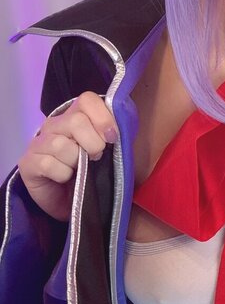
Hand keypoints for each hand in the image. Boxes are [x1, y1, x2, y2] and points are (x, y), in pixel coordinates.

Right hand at [17, 92, 118, 222]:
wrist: (72, 203)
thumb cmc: (92, 174)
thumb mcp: (108, 153)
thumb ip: (113, 136)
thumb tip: (118, 130)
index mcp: (75, 116)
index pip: (87, 100)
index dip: (103, 117)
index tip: (112, 138)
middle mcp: (54, 125)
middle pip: (75, 120)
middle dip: (93, 143)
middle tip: (96, 157)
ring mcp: (38, 143)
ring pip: (60, 144)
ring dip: (76, 161)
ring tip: (78, 169)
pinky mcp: (28, 162)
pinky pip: (48, 164)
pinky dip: (62, 174)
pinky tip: (63, 178)